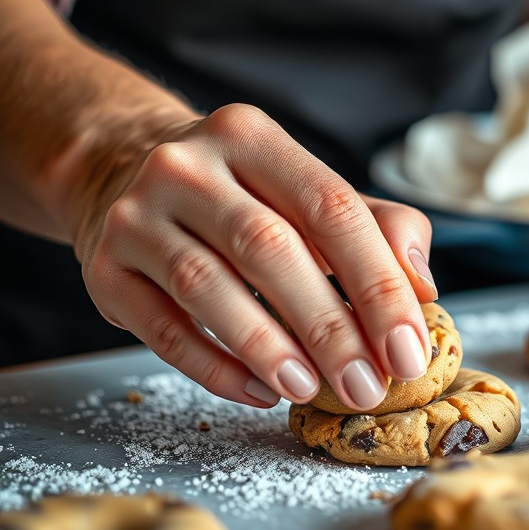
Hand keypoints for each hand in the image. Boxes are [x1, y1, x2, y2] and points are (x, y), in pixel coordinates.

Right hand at [72, 104, 438, 409]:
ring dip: (268, 347)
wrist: (119, 170)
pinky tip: (260, 390)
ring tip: (311, 388)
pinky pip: (162, 329)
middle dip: (329, 327)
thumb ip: (378, 226)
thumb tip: (422, 287)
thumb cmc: (243, 194)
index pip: (332, 208)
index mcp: (253, 138)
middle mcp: (189, 167)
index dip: (378, 283)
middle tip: (366, 387)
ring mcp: (137, 215)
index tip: (408, 349)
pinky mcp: (104, 268)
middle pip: (270, 249)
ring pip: (208, 288)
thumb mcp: (308, 190)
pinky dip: (215, 368)